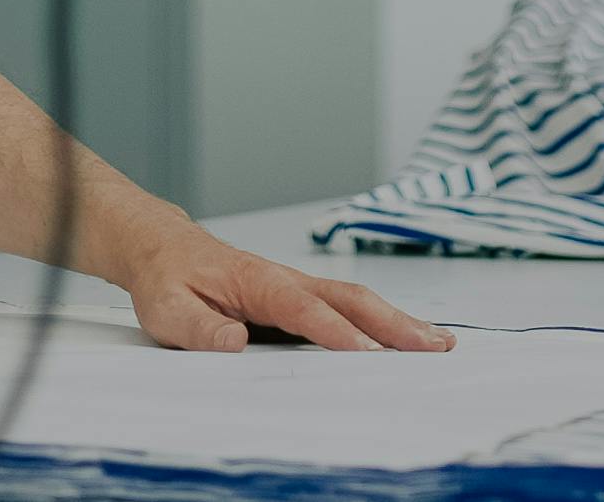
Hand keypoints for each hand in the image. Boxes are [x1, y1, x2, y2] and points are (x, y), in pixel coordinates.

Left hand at [106, 224, 449, 354]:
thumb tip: (234, 343)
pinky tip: (404, 339)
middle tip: (434, 347)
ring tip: (440, 344)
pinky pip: (347, 309)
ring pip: (356, 302)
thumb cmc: (167, 279)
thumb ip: (198, 328)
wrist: (164, 248)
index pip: (304, 309)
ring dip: (398, 322)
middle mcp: (287, 280)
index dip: (336, 332)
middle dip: (393, 323)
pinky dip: (381, 322)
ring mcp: (297, 287)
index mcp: (258, 283)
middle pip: (349, 300)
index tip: (367, 355)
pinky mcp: (299, 298)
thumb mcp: (167, 308)